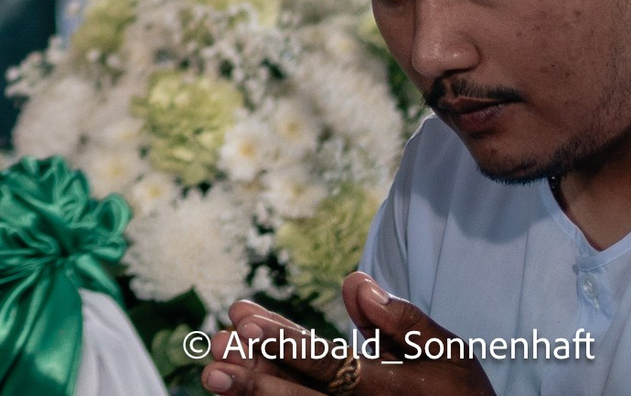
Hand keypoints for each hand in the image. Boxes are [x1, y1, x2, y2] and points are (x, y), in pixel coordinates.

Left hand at [203, 278, 490, 395]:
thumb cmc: (458, 391)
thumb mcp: (446, 353)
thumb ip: (403, 320)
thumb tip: (354, 282)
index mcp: (387, 388)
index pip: (328, 364)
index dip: (286, 343)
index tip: (244, 320)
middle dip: (255, 376)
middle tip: (213, 353)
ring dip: (253, 394)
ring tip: (211, 373)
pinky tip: (238, 393)